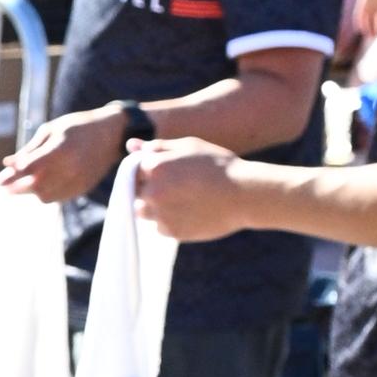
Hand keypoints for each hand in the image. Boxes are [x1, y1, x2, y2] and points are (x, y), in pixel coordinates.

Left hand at [0, 106, 125, 204]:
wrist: (111, 134)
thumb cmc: (76, 127)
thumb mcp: (50, 130)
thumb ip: (29, 149)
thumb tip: (7, 163)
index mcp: (61, 149)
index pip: (30, 169)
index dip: (12, 177)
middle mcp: (71, 168)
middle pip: (35, 186)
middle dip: (17, 188)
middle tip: (4, 187)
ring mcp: (79, 180)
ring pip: (45, 196)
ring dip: (30, 192)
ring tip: (22, 184)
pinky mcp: (83, 188)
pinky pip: (58, 198)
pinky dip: (45, 194)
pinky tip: (39, 186)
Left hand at [132, 136, 253, 240]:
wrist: (245, 195)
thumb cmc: (218, 165)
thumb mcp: (189, 147)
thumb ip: (157, 147)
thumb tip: (131, 145)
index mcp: (154, 166)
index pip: (134, 170)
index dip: (150, 171)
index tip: (171, 172)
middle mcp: (152, 191)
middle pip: (136, 192)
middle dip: (151, 189)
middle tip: (178, 187)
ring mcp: (160, 214)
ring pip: (144, 211)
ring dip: (156, 206)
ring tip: (184, 199)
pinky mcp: (171, 231)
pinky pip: (160, 226)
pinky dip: (170, 220)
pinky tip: (191, 211)